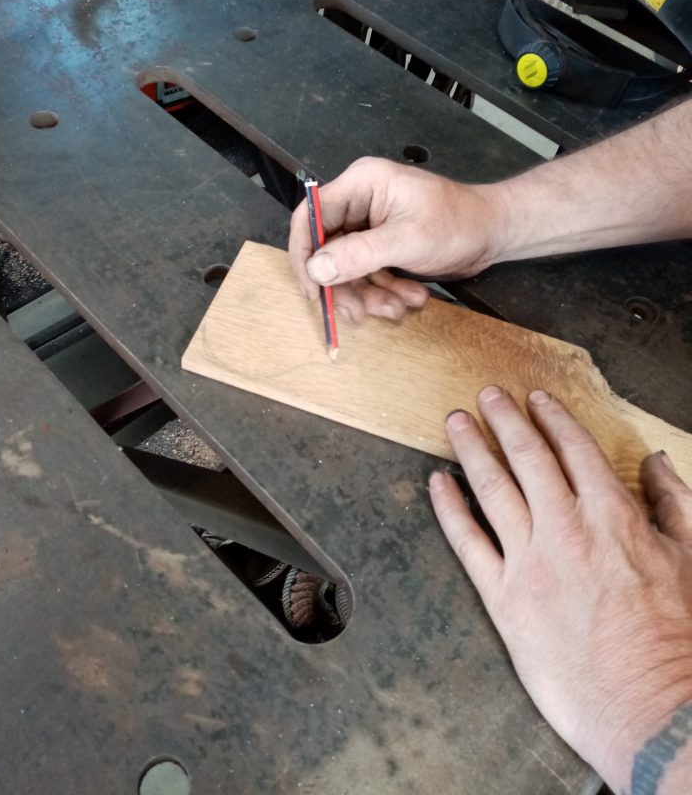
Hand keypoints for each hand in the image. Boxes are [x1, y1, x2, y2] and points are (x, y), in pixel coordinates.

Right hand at [288, 158, 503, 321]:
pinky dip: (383, 292)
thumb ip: (360, 254)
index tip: (313, 290)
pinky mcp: (381, 245)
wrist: (494, 233)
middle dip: (344, 285)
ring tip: (397, 307)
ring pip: (347, 267)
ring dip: (368, 294)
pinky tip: (409, 298)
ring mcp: (369, 224)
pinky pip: (366, 273)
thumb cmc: (459, 223)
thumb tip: (316, 269)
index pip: (311, 217)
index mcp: (361, 184)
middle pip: (327, 249)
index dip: (305, 255)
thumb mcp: (408, 240)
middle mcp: (359, 201)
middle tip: (357, 313)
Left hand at [429, 387, 691, 794]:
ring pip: (491, 487)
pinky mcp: (504, 599)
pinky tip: (438, 484)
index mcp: (612, 515)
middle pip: (525, 455)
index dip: (550, 416)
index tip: (534, 399)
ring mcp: (530, 562)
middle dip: (503, 418)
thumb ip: (673, 501)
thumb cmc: (678, 641)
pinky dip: (450, 508)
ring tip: (455, 423)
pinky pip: (468, 542)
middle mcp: (565, 528)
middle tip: (486, 395)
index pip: (573, 447)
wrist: (653, 711)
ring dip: (471, 449)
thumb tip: (656, 462)